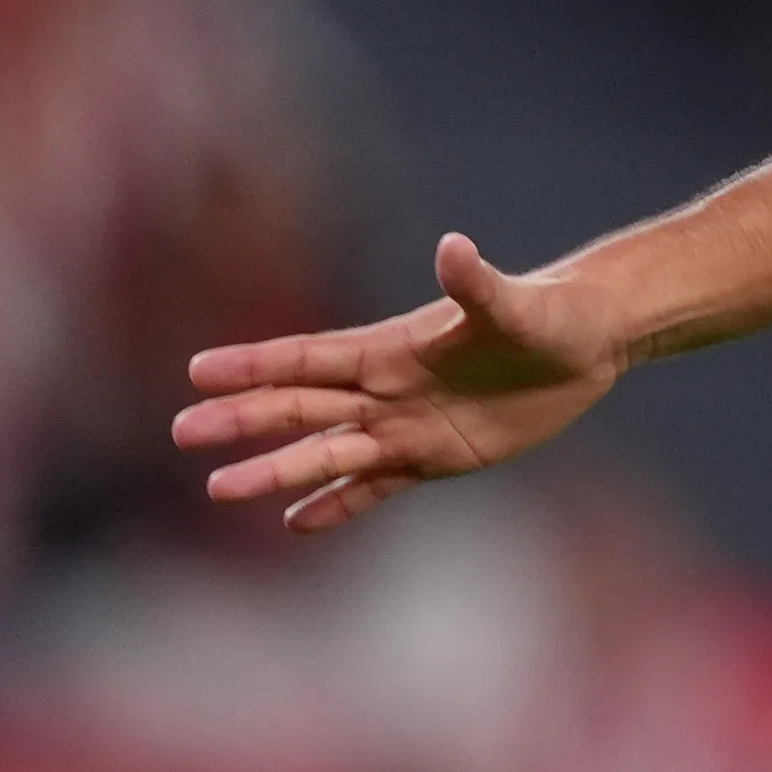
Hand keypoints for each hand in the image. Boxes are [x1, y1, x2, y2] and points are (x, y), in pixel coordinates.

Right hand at [174, 233, 620, 532]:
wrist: (587, 344)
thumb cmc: (549, 315)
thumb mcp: (514, 306)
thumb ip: (477, 284)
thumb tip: (454, 247)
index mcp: (393, 348)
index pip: (310, 358)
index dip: (257, 364)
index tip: (199, 371)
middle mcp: (387, 389)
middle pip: (302, 407)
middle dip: (244, 419)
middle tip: (185, 432)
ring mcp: (405, 426)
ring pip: (328, 453)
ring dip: (277, 471)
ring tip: (219, 490)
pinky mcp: (434, 458)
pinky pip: (375, 487)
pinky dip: (336, 505)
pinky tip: (293, 523)